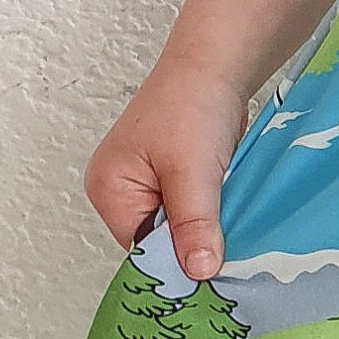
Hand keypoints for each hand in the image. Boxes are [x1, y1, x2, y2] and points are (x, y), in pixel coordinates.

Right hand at [84, 58, 250, 279]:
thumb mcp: (193, 173)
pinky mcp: (172, 180)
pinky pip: (192, 213)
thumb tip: (197, 272)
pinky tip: (228, 204)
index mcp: (109, 191)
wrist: (215, 66)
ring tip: (229, 214)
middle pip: (160, 244)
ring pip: (180, 229)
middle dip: (193, 244)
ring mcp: (146, 186)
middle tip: (228, 241)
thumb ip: (193, 225)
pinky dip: (212, 212)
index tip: (214, 271)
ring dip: (206, 227)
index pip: (142, 252)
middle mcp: (120, 192)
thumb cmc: (191, 104)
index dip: (177, 262)